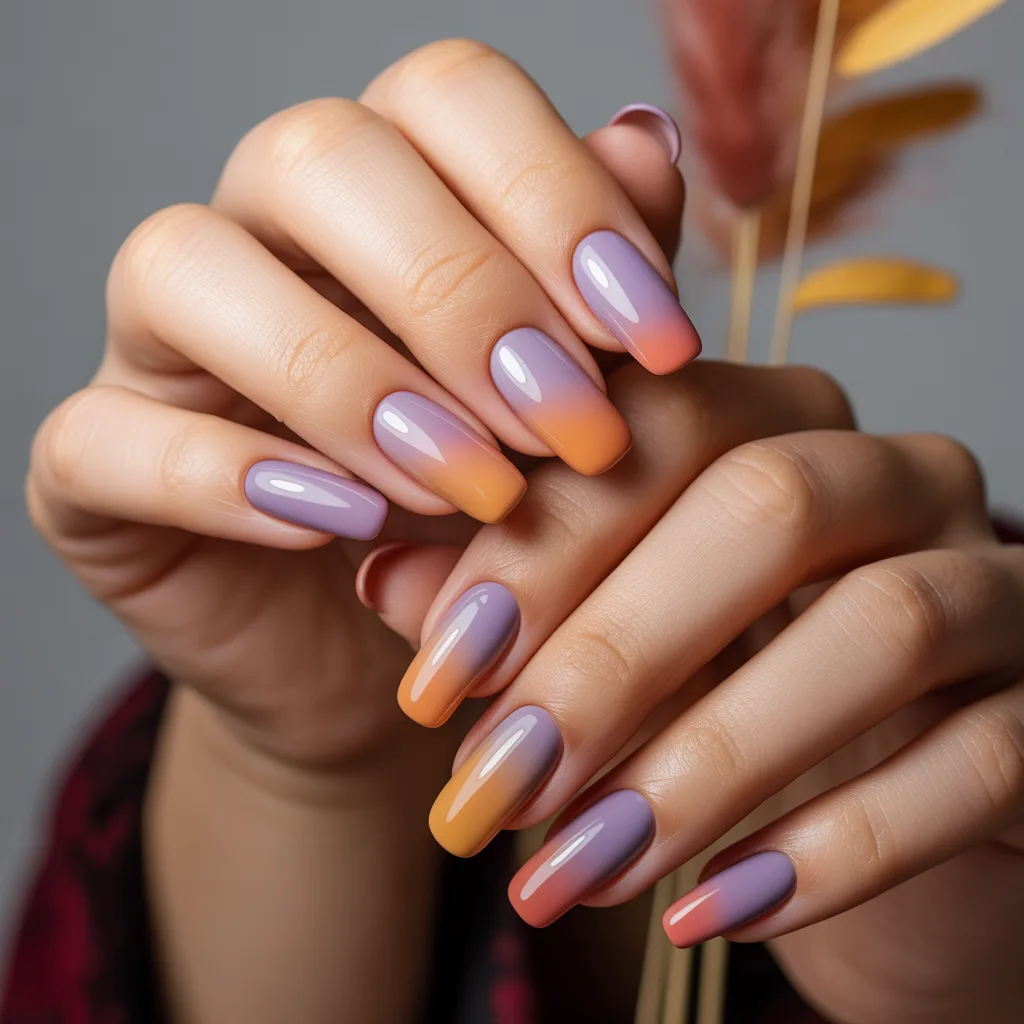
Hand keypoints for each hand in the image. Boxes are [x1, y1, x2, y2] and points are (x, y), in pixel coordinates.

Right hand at [25, 40, 694, 774]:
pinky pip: (105, 437)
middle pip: (319, 156)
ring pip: (185, 267)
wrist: (409, 655)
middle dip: (463, 294)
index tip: (659, 339)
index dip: (557, 198)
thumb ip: (598, 281)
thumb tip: (640, 147)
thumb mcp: (574, 402)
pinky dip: (229, 477)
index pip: (446, 98)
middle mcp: (264, 237)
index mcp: (388, 190)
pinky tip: (347, 524)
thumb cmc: (499, 515)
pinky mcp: (98, 466)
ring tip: (472, 489)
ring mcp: (164, 348)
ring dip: (349, 380)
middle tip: (568, 425)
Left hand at [378, 360, 1023, 1022]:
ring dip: (707, 760)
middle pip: (769, 502)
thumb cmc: (712, 693)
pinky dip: (829, 848)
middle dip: (616, 648)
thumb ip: (506, 597)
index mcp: (777, 421)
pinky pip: (973, 762)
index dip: (541, 538)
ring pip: (879, 627)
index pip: (661, 420)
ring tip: (575, 865)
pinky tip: (703, 910)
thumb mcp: (601, 640)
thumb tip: (387, 576)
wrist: (876, 802)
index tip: (437, 671)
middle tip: (496, 779)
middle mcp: (898, 475)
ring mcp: (997, 583)